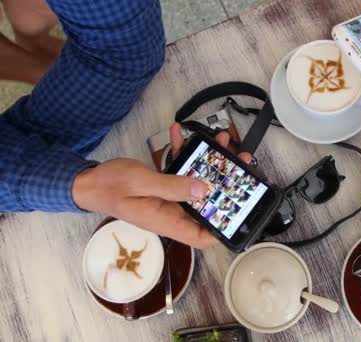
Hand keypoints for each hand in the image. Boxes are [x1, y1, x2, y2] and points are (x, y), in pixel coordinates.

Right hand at [73, 123, 251, 248]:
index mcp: (168, 221)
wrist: (86, 181)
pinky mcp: (164, 186)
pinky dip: (183, 153)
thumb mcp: (143, 184)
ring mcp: (169, 199)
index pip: (202, 237)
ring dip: (208, 162)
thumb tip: (204, 191)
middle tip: (238, 159)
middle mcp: (172, 212)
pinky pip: (180, 171)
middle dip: (224, 182)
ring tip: (219, 139)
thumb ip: (173, 187)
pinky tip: (181, 133)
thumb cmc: (109, 186)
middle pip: (206, 204)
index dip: (223, 229)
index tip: (240, 209)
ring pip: (197, 184)